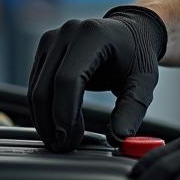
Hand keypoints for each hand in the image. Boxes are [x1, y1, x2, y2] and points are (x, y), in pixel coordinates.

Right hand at [27, 5, 167, 151]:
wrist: (130, 33)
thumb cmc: (137, 55)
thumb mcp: (144, 81)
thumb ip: (132, 109)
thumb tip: (119, 137)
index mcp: (93, 35)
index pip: (68, 79)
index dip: (65, 113)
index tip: (70, 139)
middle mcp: (68, 33)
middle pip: (46, 86)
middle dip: (51, 122)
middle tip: (64, 146)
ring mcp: (53, 39)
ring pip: (35, 88)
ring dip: (44, 120)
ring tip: (61, 140)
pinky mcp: (45, 49)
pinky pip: (35, 85)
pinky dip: (43, 109)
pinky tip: (57, 124)